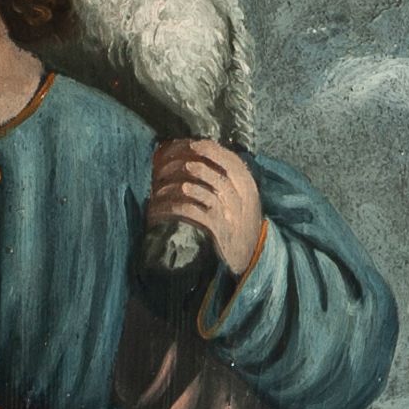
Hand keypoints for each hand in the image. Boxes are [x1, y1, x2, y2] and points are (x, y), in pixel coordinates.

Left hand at [148, 140, 263, 276]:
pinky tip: (159, 206)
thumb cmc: (238, 227)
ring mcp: (229, 215)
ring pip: (194, 187)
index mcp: (249, 186)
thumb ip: (229, 179)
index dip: (204, 148)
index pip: (226, 157)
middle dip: (180, 163)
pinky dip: (170, 206)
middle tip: (163, 165)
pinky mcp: (215, 231)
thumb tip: (200, 151)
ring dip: (171, 184)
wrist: (246, 263)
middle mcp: (241, 198)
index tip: (185, 145)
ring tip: (159, 186)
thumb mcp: (243, 201)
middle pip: (206, 169)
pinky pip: (188, 211)